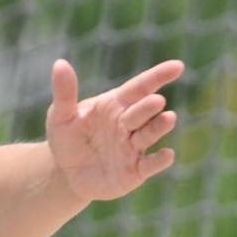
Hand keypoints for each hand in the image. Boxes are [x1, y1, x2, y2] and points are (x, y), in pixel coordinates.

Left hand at [46, 59, 181, 200]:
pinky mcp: (134, 171)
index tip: (177, 66)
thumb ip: (64, 92)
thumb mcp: (60, 116)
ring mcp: (133, 147)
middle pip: (142, 111)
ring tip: (169, 118)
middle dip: (149, 107)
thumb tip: (60, 63)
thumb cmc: (67, 138)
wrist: (65, 173)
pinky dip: (159, 161)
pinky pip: (150, 165)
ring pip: (149, 134)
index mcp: (114, 105)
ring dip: (159, 127)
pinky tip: (167, 154)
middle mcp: (128, 124)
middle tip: (156, 102)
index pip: (138, 88)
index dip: (157, 76)